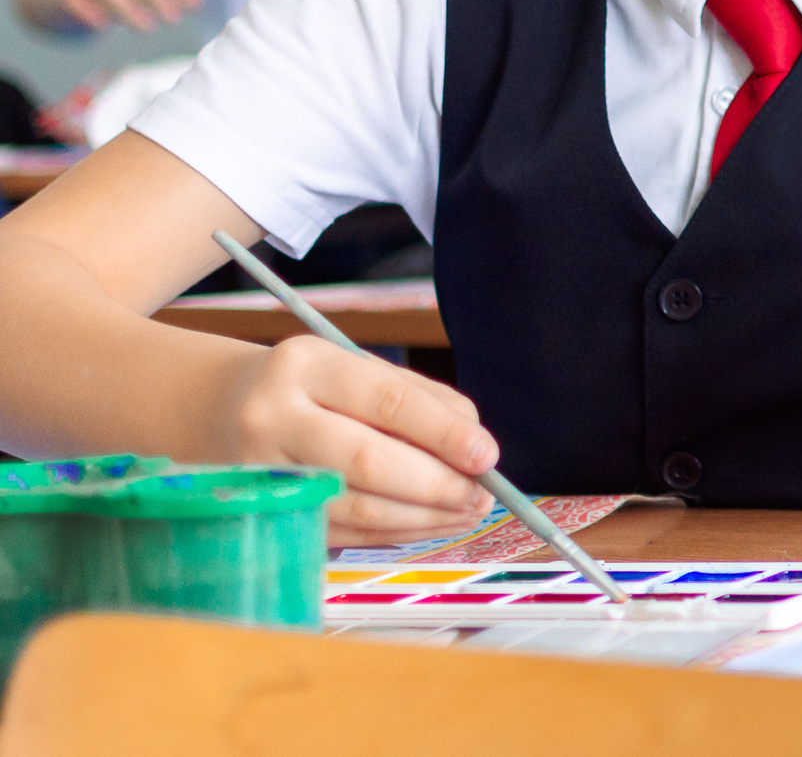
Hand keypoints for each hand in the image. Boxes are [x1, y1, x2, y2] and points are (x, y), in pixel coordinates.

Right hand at [210, 334, 496, 546]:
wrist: (217, 411)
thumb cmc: (313, 388)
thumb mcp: (358, 370)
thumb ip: (423, 399)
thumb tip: (476, 445)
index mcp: (305, 365)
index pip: (387, 401)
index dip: (443, 433)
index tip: (487, 454)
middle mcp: (272, 417)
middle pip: (369, 461)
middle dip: (438, 484)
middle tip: (482, 494)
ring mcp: (260, 472)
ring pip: (357, 506)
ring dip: (423, 517)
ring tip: (467, 512)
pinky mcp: (263, 515)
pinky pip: (342, 532)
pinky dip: (394, 533)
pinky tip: (429, 524)